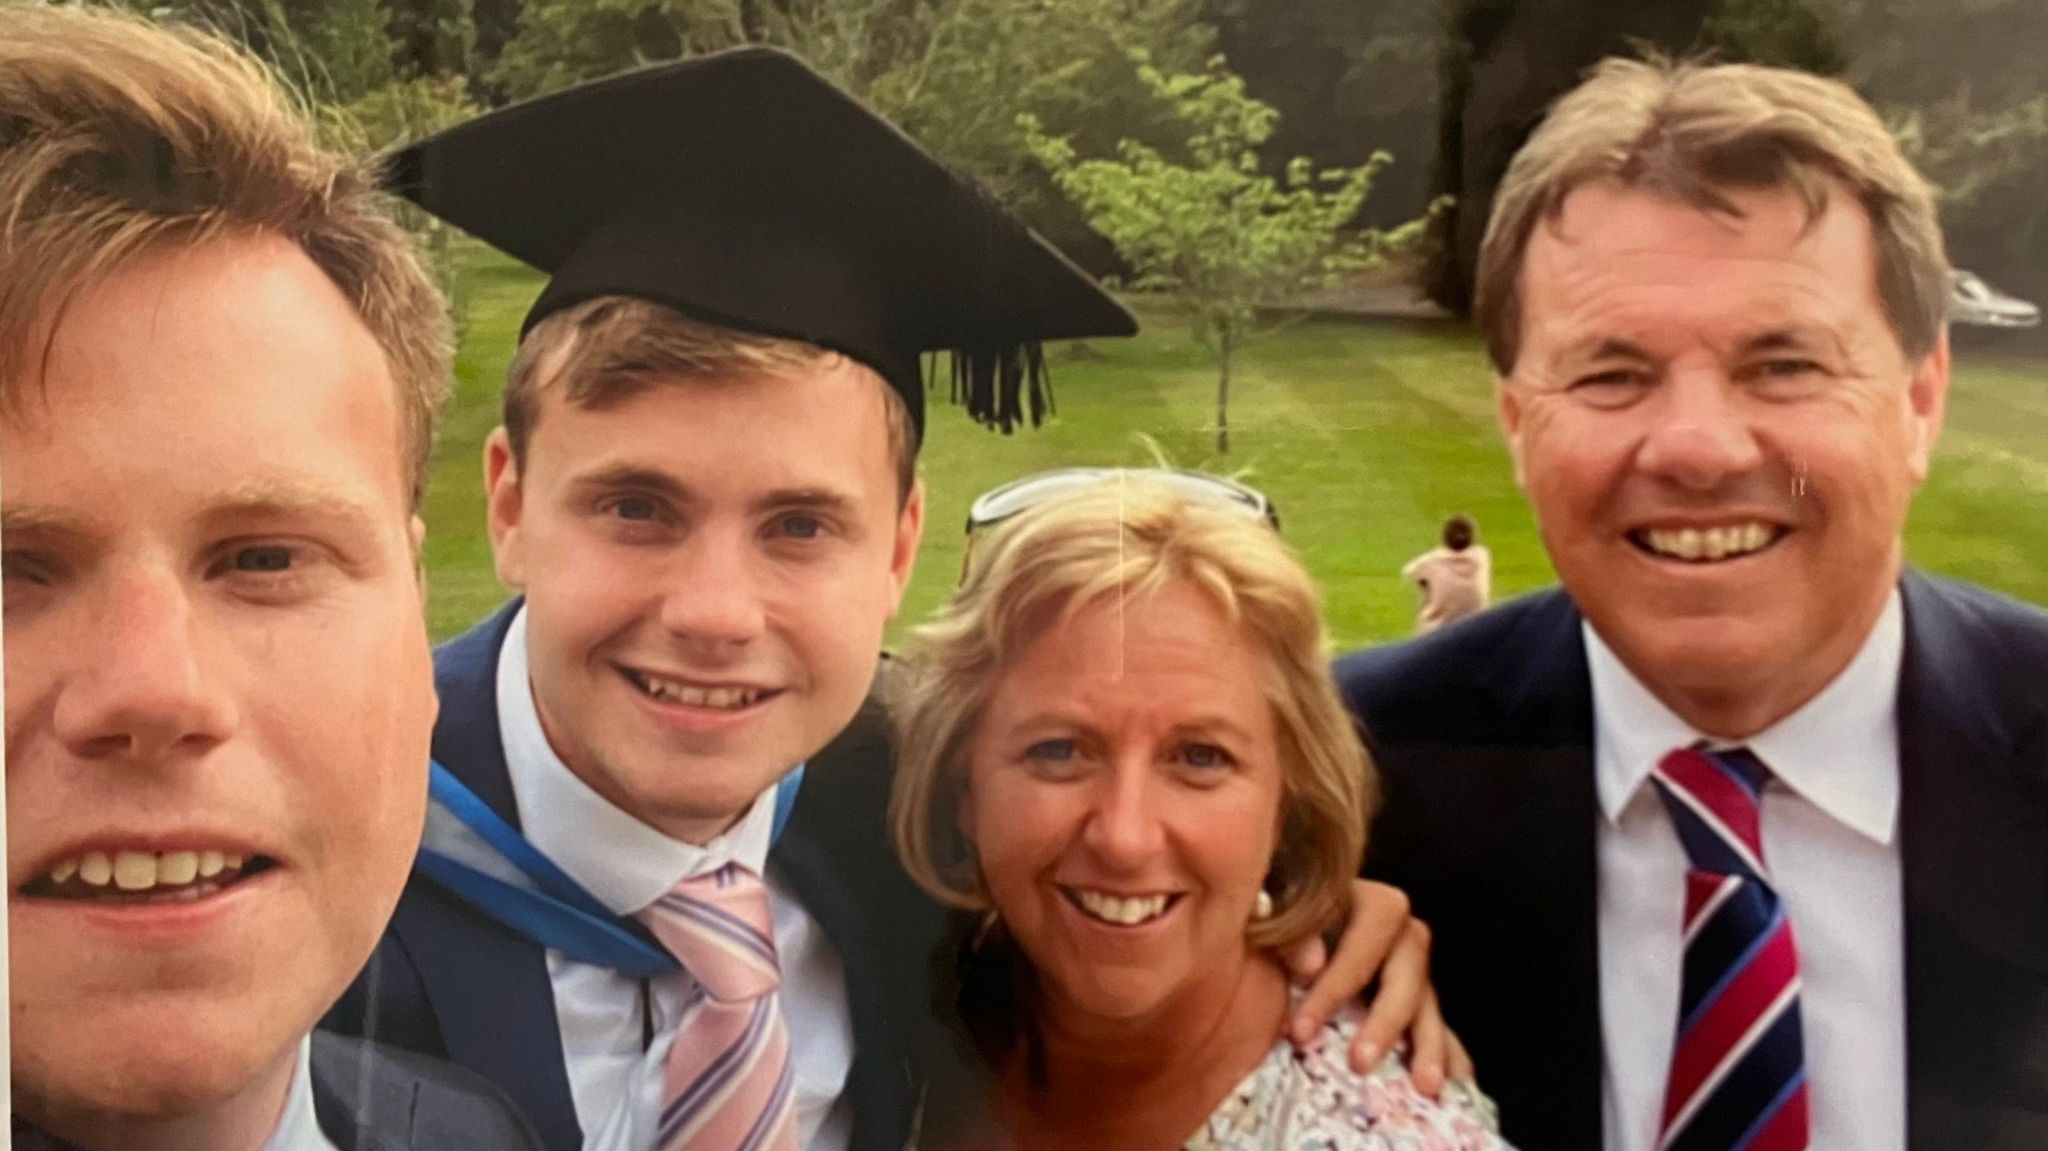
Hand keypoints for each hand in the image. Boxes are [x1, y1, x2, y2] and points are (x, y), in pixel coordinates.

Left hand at [1279, 879, 1474, 1095]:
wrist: (1286, 938)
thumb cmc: (1275, 923)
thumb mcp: (1271, 917)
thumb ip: (1287, 931)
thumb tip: (1310, 962)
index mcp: (1363, 900)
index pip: (1367, 933)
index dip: (1338, 981)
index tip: (1302, 1030)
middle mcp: (1397, 932)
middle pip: (1409, 968)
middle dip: (1387, 1019)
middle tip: (1361, 1063)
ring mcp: (1411, 968)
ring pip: (1429, 1002)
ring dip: (1429, 1043)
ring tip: (1425, 1085)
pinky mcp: (1417, 1001)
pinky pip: (1441, 1026)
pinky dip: (1449, 1053)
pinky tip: (1457, 1082)